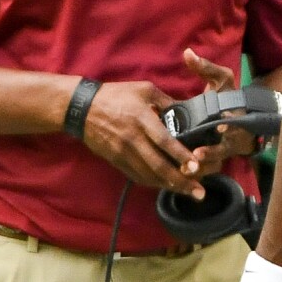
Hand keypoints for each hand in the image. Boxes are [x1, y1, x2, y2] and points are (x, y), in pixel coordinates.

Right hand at [83, 81, 204, 197]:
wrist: (82, 108)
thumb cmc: (116, 95)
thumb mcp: (144, 89)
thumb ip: (165, 100)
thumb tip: (185, 111)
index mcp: (141, 118)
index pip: (163, 141)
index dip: (180, 155)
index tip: (196, 167)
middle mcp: (133, 139)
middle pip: (158, 165)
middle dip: (180, 180)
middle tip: (199, 191)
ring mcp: (123, 152)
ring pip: (148, 175)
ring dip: (169, 185)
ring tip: (188, 192)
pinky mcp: (116, 161)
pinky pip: (137, 176)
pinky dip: (153, 183)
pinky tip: (167, 186)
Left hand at [182, 48, 256, 176]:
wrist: (241, 117)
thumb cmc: (228, 96)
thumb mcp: (221, 80)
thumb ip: (205, 68)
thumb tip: (187, 53)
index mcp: (234, 115)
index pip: (234, 121)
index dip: (228, 126)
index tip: (220, 127)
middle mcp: (232, 136)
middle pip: (224, 149)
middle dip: (212, 153)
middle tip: (197, 155)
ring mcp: (224, 151)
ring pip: (215, 164)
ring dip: (202, 168)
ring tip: (186, 171)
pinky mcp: (215, 161)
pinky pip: (207, 171)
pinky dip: (196, 174)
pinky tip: (180, 176)